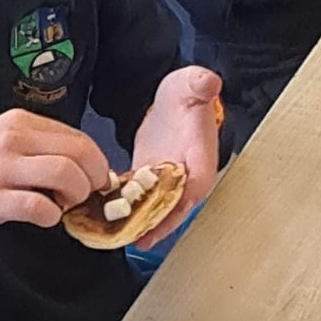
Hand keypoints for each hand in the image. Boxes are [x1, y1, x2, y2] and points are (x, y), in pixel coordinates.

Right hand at [0, 110, 108, 240]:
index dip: (97, 162)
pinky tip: (42, 218)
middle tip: (87, 196)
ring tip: (62, 206)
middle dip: (94, 178)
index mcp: (19, 122)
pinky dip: (51, 216)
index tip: (97, 180)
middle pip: (80, 153)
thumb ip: (37, 149)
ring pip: (67, 175)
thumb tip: (82, 168)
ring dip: (76, 197)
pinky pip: (39, 206)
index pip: (78, 137)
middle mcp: (12, 139)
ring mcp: (0, 168)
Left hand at [129, 66, 221, 249]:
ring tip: (120, 238)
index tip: (164, 215)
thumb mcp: (192, 84)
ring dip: (141, 224)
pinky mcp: (153, 180)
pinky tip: (111, 221)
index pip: (197, 184)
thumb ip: (200, 83)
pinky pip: (142, 200)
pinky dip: (129, 212)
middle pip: (177, 206)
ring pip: (158, 208)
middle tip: (138, 238)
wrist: (175, 98)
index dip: (182, 202)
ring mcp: (170, 180)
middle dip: (158, 224)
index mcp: (202, 155)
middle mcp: (188, 174)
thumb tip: (209, 81)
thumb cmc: (187, 93)